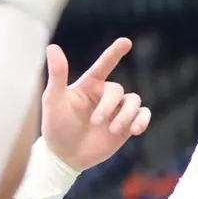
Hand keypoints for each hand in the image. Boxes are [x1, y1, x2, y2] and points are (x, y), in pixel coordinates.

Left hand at [42, 39, 150, 170]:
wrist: (66, 156)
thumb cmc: (55, 127)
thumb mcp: (53, 100)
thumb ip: (57, 74)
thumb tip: (53, 46)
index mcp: (88, 86)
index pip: (104, 65)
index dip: (114, 53)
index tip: (126, 42)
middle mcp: (105, 96)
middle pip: (119, 91)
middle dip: (110, 106)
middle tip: (96, 123)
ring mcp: (117, 110)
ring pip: (134, 102)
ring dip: (126, 116)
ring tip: (114, 131)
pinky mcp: (127, 125)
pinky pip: (144, 115)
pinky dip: (143, 120)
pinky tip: (135, 130)